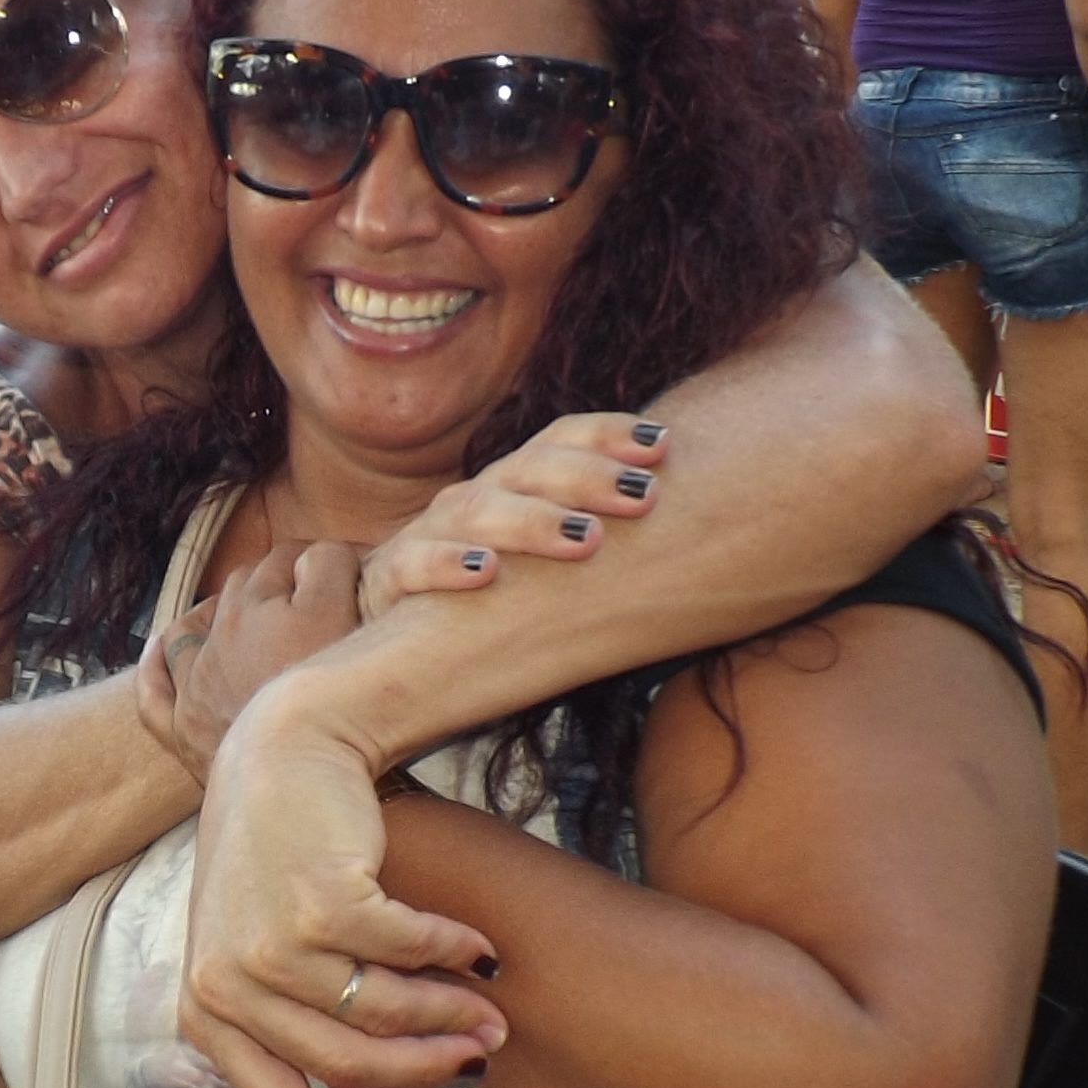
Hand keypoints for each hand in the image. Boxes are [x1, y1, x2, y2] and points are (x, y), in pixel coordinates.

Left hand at [140, 540, 363, 777]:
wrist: (295, 783)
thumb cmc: (332, 705)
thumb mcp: (344, 620)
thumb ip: (331, 570)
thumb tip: (329, 553)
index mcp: (264, 604)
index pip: (296, 556)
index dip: (332, 559)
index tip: (357, 572)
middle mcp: (223, 635)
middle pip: (247, 583)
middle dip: (280, 578)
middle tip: (320, 594)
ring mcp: (198, 683)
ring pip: (194, 626)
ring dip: (220, 610)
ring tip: (252, 613)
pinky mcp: (183, 730)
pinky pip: (154, 691)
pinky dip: (155, 667)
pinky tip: (161, 652)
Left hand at [175, 691, 506, 1087]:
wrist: (282, 752)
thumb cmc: (280, 864)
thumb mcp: (280, 959)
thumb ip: (322, 1040)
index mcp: (205, 1013)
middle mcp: (225, 985)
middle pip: (344, 1064)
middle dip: (424, 1071)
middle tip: (481, 1058)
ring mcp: (268, 945)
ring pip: (381, 1013)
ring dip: (449, 1015)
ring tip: (490, 1011)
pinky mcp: (319, 903)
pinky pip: (407, 952)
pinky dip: (452, 951)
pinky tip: (479, 948)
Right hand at [357, 410, 672, 616]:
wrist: (393, 653)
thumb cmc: (495, 609)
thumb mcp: (549, 571)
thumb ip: (598, 539)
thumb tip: (696, 526)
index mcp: (514, 486)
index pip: (559, 440)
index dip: (608, 434)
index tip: (663, 446)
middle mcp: (474, 498)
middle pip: (528, 468)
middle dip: (587, 478)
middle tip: (642, 499)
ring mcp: (428, 534)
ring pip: (478, 509)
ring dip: (533, 520)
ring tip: (584, 538)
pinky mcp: (390, 579)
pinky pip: (413, 564)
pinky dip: (447, 563)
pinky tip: (485, 572)